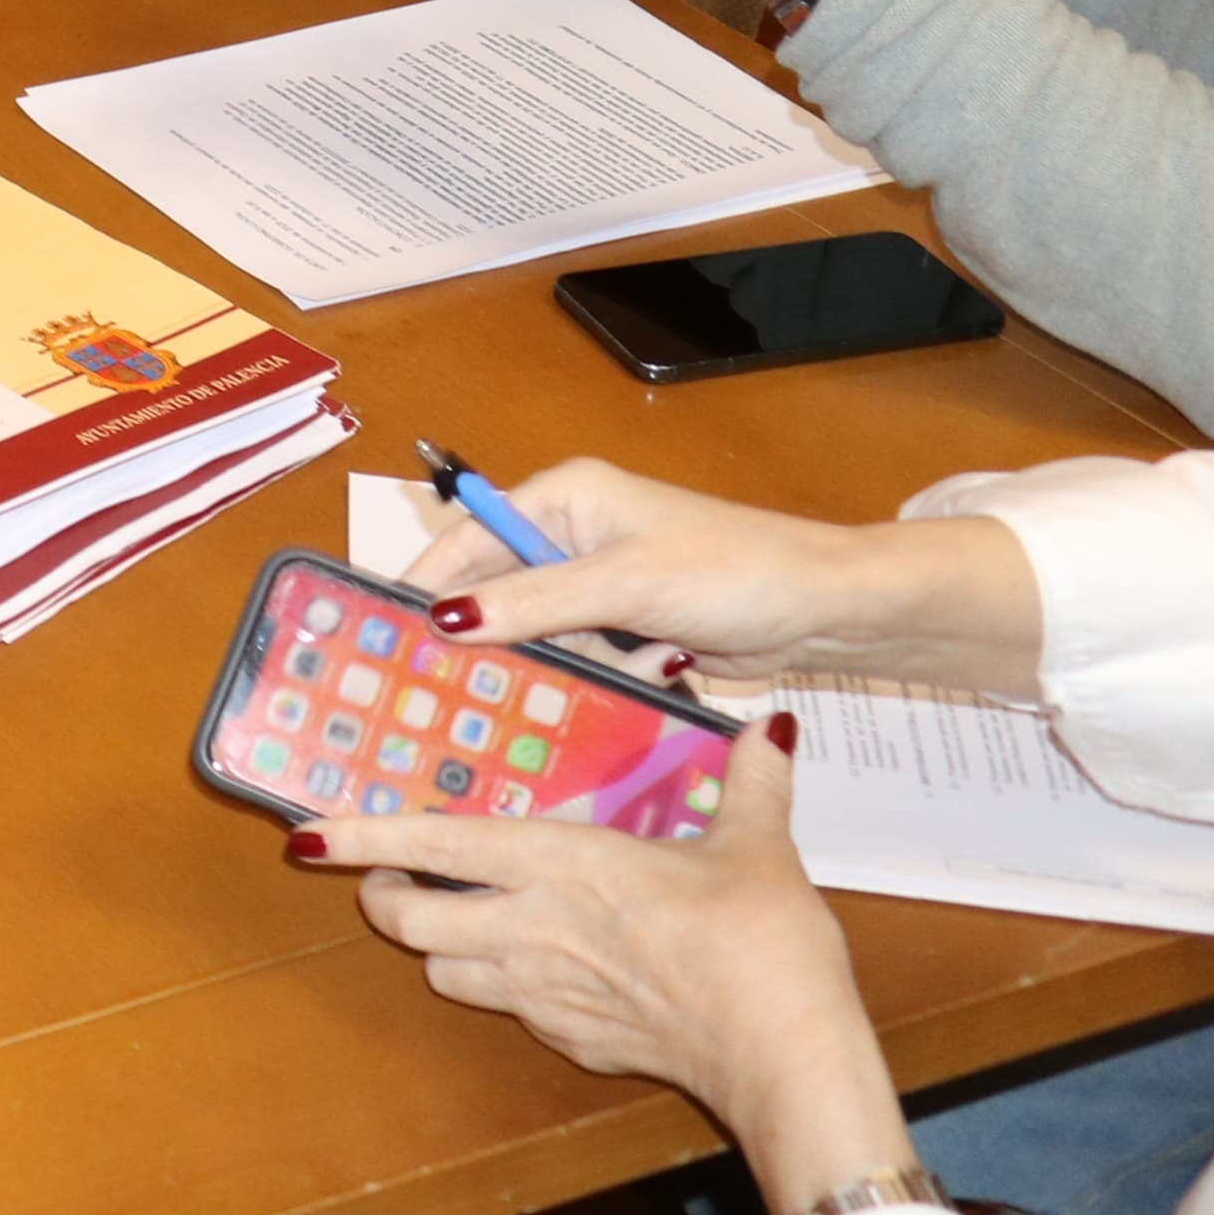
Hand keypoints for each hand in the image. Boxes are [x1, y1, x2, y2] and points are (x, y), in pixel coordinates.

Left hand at [304, 720, 916, 1214]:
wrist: (784, 1059)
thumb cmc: (764, 948)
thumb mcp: (758, 850)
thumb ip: (750, 784)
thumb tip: (770, 730)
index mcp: (561, 865)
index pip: (433, 846)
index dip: (361, 838)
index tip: (305, 833)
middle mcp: (533, 930)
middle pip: (408, 921)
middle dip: (383, 897)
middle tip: (391, 876)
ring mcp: (546, 996)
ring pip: (443, 974)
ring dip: (436, 948)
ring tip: (454, 921)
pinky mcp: (575, 1043)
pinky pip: (509, 1012)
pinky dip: (503, 990)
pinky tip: (540, 973)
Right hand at [399, 457, 1043, 699]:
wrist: (830, 610)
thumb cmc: (733, 570)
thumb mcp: (624, 583)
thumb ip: (532, 600)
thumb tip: (443, 620)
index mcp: (562, 498)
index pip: (467, 541)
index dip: (424, 590)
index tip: (382, 642)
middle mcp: (572, 536)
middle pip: (494, 592)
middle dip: (475, 641)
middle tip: (425, 695)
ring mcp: (602, 588)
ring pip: (534, 635)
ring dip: (531, 670)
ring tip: (485, 716)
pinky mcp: (631, 633)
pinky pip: (577, 661)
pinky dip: (573, 685)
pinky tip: (561, 715)